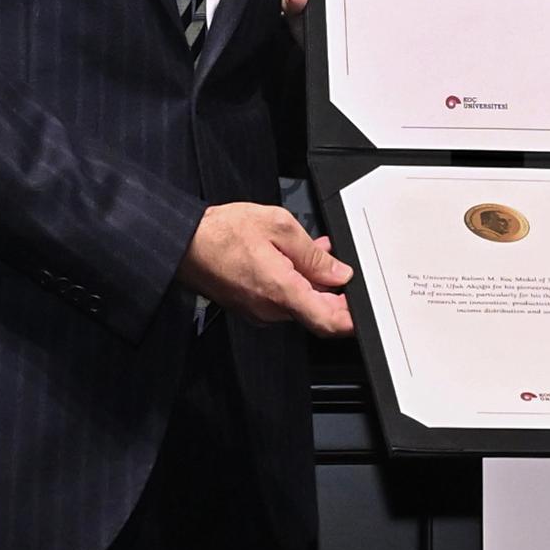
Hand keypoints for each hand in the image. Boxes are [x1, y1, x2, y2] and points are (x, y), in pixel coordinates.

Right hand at [180, 200, 355, 333]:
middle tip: (339, 265)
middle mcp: (271, 310)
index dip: (353, 320)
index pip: (329, 322)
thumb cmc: (221, 233)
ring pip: (300, 304)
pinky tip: (291, 260)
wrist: (183, 244)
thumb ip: (313, 254)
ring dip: (312, 283)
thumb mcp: (278, 227)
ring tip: (313, 251)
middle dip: (334, 290)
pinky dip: (294, 283)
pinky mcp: (250, 308)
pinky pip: (282, 300)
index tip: (366, 310)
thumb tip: (338, 273)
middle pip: (317, 312)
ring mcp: (259, 312)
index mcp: (281, 291)